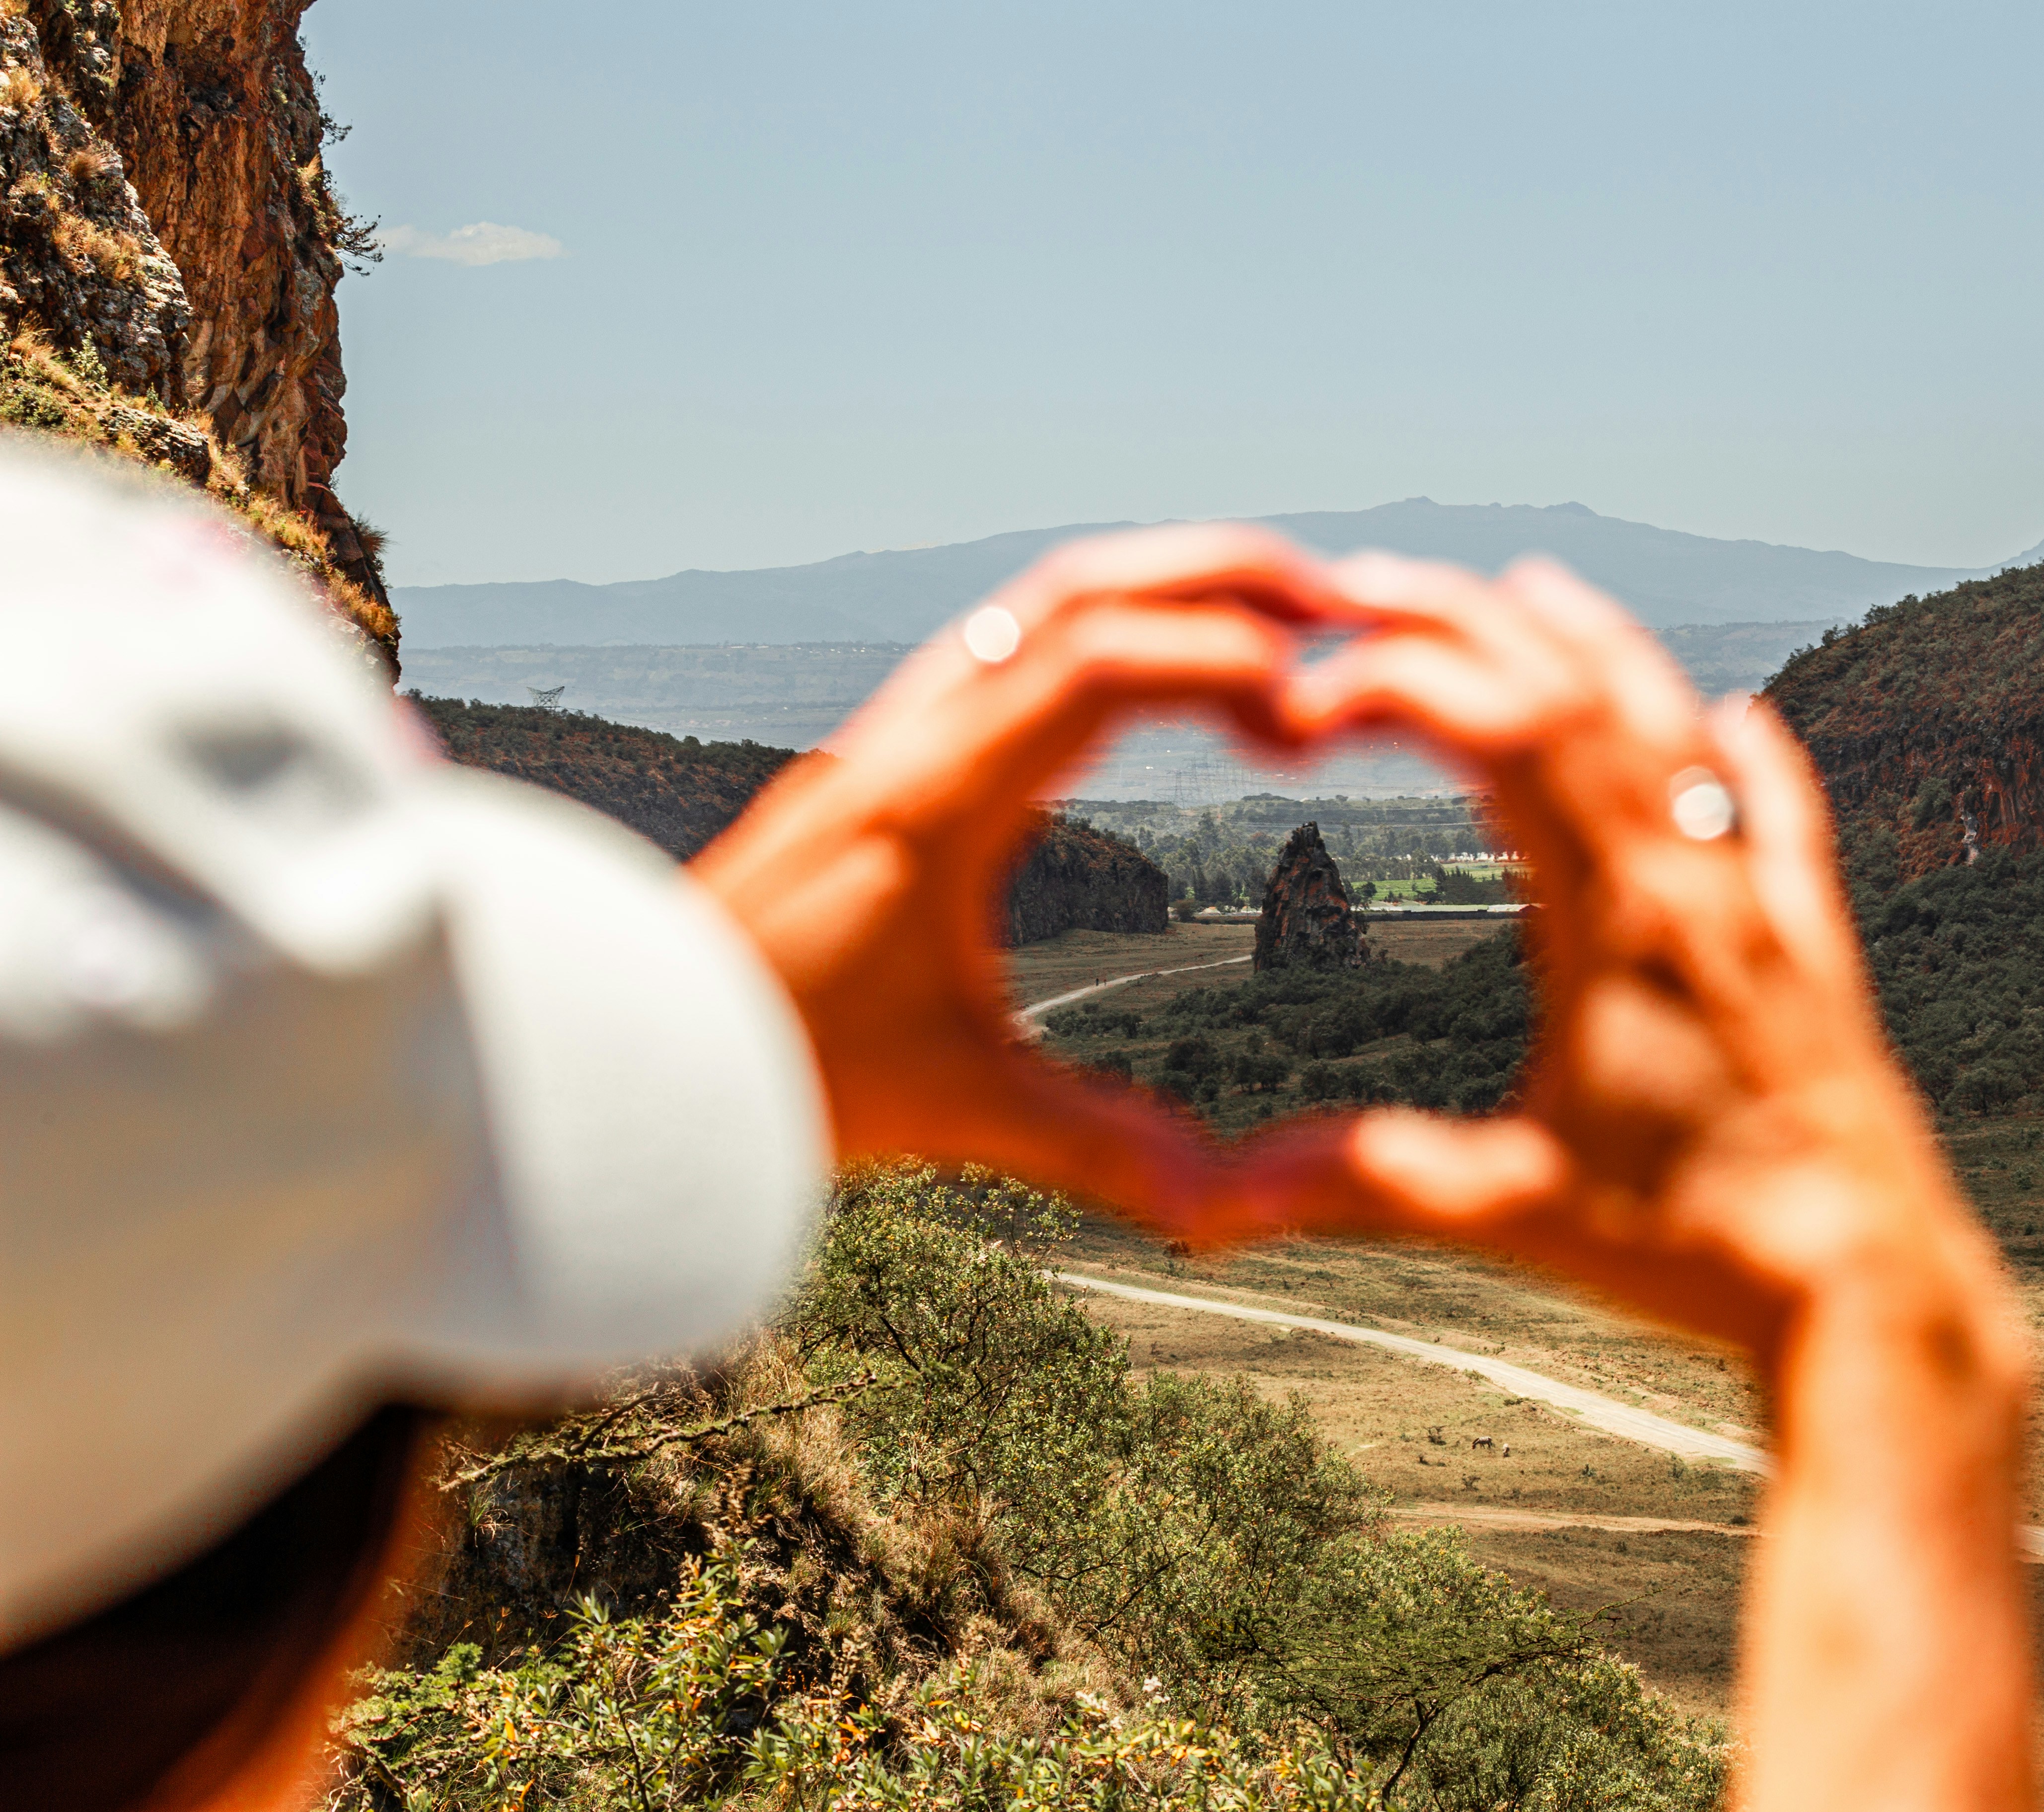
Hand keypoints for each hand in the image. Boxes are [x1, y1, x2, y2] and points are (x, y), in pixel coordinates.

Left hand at [688, 524, 1338, 1210]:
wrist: (628, 1047)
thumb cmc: (778, 1076)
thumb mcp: (956, 1110)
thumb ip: (1094, 1147)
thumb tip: (1220, 1204)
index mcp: (937, 806)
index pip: (1097, 668)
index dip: (1220, 665)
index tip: (1310, 707)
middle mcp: (910, 741)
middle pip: (1078, 590)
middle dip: (1219, 578)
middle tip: (1336, 602)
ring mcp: (890, 735)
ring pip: (1037, 602)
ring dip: (1160, 588)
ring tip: (1271, 619)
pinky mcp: (882, 753)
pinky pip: (1005, 641)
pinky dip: (1102, 624)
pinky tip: (1155, 663)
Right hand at [1254, 555, 2038, 1811]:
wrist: (1874, 1298)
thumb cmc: (1696, 1259)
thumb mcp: (1510, 1213)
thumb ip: (1360, 1185)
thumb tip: (1202, 1203)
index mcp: (1621, 923)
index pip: (1505, 735)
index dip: (1398, 684)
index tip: (1303, 696)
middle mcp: (1701, 887)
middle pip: (1580, 698)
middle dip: (1465, 622)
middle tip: (1365, 584)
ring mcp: (1767, 914)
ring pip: (1680, 735)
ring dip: (1597, 648)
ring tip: (1531, 587)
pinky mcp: (1817, 958)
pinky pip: (1787, 826)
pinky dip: (1758, 761)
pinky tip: (1744, 718)